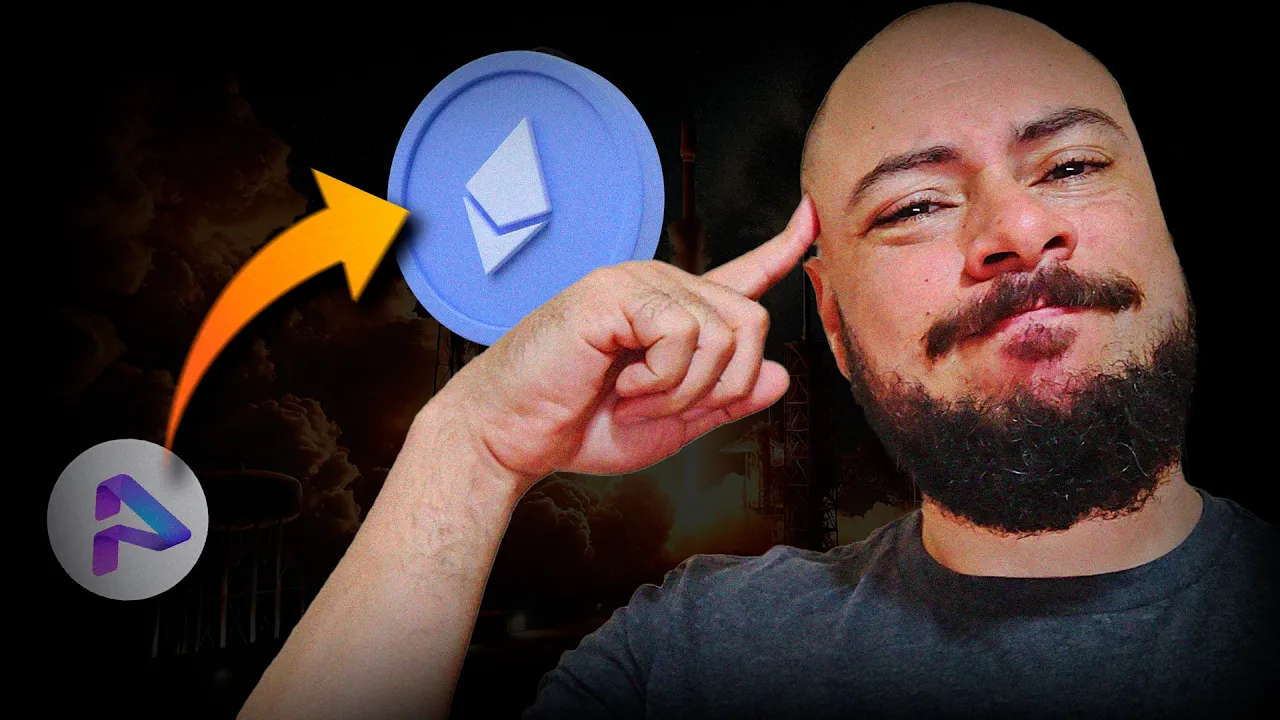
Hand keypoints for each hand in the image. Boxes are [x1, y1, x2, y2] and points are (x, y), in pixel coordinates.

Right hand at [449, 197, 817, 490]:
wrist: (514, 434)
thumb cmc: (580, 425)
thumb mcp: (670, 423)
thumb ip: (725, 401)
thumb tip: (781, 376)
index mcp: (677, 312)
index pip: (742, 273)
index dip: (783, 247)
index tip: (814, 216)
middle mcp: (662, 286)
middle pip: (752, 323)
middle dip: (721, 386)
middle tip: (659, 407)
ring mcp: (638, 283)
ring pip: (724, 334)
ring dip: (684, 390)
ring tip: (634, 397)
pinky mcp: (616, 293)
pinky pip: (684, 335)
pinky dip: (661, 379)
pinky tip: (621, 383)